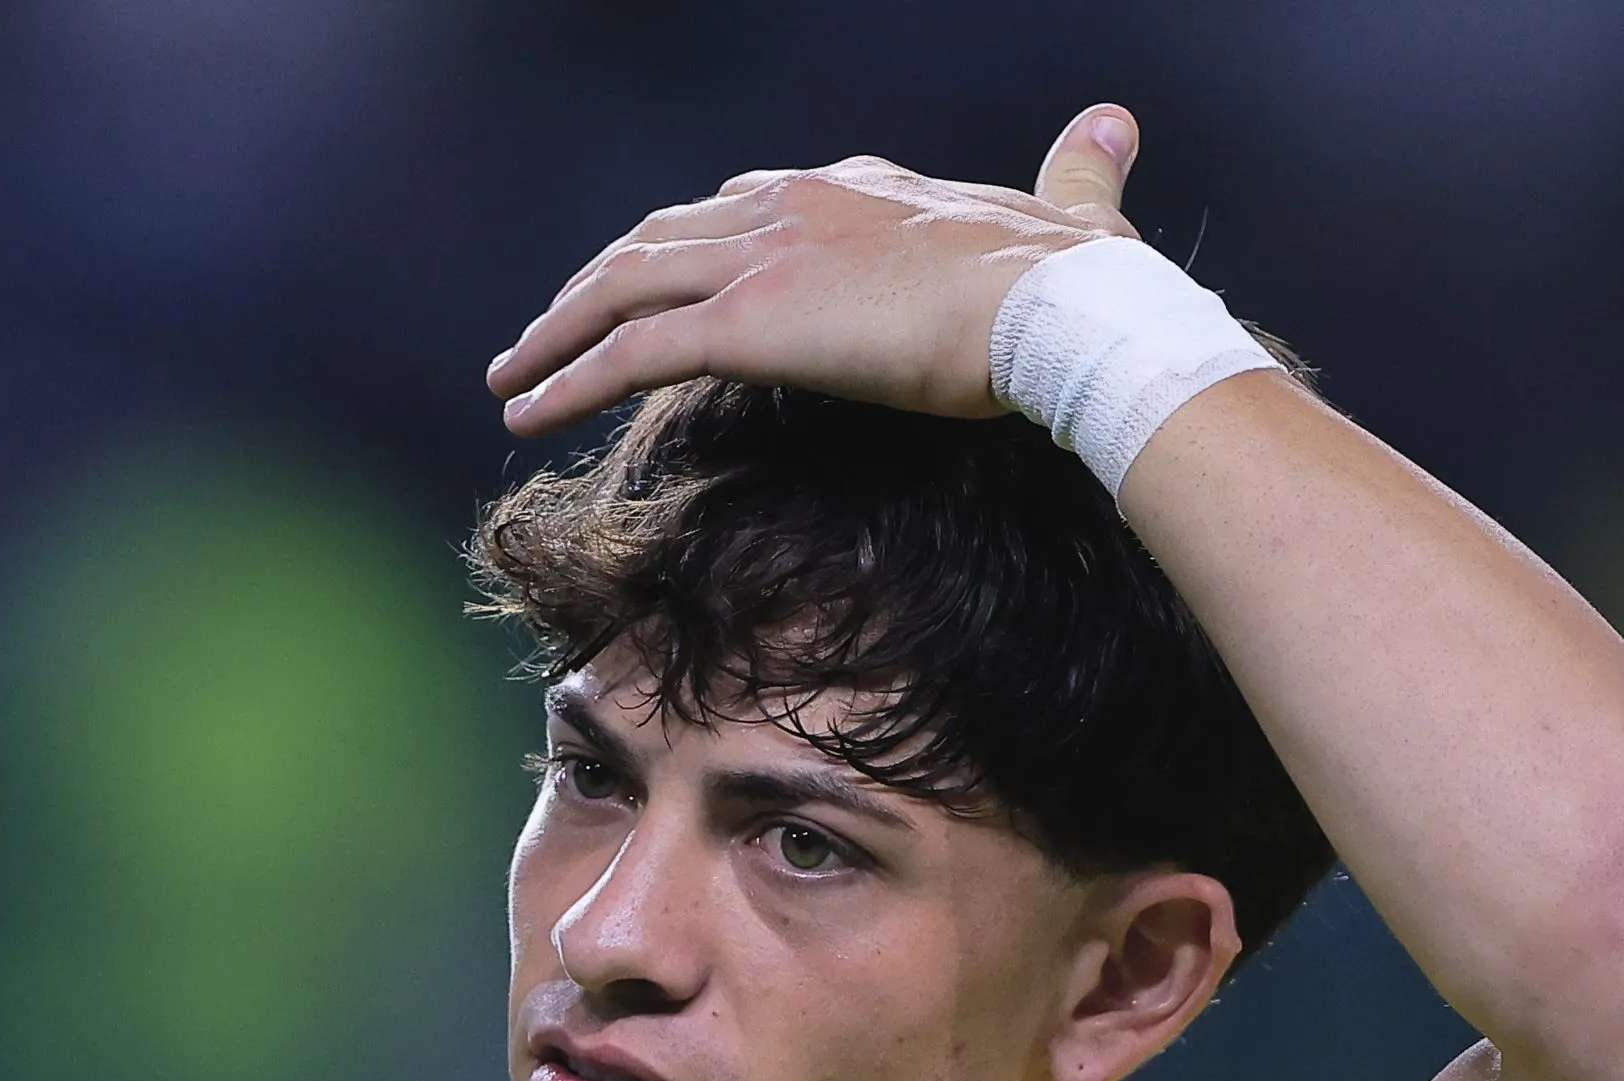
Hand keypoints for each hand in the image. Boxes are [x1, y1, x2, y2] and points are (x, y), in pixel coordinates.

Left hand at [484, 104, 1145, 437]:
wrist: (1065, 308)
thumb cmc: (1079, 282)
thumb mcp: (1073, 216)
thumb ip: (1076, 174)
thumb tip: (1113, 124)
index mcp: (852, 189)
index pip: (737, 206)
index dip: (679, 245)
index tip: (644, 278)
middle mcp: (790, 209)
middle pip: (654, 240)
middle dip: (590, 286)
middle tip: (544, 330)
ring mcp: (762, 262)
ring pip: (619, 290)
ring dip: (553, 334)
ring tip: (510, 377)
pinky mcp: (748, 325)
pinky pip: (627, 355)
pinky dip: (566, 381)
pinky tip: (525, 412)